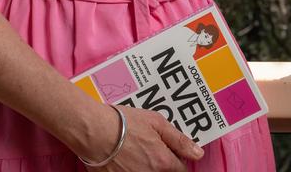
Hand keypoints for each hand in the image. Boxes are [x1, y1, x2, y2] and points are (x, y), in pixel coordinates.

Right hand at [89, 105, 203, 171]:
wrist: (93, 130)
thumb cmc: (124, 123)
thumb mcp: (156, 123)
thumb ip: (179, 140)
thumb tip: (198, 154)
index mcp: (163, 162)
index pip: (180, 169)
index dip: (177, 159)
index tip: (170, 152)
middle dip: (162, 164)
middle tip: (149, 150)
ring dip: (146, 167)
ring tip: (135, 153)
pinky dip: (130, 169)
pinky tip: (123, 159)